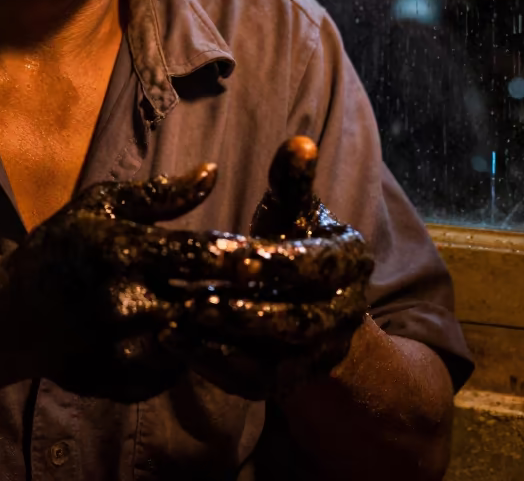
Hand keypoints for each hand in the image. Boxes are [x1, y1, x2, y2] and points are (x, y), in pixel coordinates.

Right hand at [2, 164, 305, 401]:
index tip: (272, 252)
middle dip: (245, 299)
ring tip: (253, 315)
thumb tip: (213, 172)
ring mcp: (125, 350)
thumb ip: (161, 195)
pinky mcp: (127, 384)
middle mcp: (125, 304)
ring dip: (225, 330)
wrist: (12, 316)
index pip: (197, 254)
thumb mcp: (103, 205)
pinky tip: (209, 339)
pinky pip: (180, 371)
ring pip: (200, 343)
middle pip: (208, 305)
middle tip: (279, 291)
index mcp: (122, 252)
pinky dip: (197, 355)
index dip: (240, 255)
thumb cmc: (62, 246)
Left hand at [174, 136, 373, 398]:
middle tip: (194, 302)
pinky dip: (214, 367)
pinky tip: (175, 344)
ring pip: (273, 359)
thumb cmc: (293, 239)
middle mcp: (344, 314)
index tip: (232, 258)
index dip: (273, 264)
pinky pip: (253, 382)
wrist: (310, 301)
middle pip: (297, 323)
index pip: (312, 268)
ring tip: (174, 326)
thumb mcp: (294, 208)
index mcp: (349, 263)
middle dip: (245, 314)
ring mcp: (319, 354)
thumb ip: (293, 180)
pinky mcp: (290, 380)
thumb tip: (300, 142)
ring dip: (222, 346)